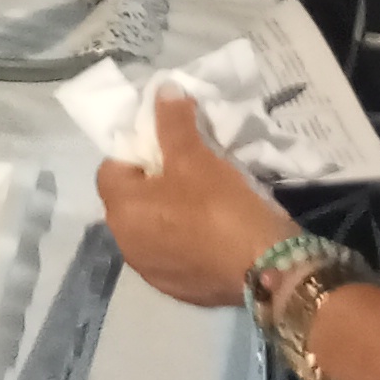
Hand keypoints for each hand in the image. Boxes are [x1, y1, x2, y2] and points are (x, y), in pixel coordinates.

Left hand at [94, 91, 296, 308]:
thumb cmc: (221, 207)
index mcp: (120, 211)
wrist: (268, 268)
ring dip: (170, 214)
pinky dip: (187, 242)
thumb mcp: (196, 157)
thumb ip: (173, 122)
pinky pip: (174, 255)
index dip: (137, 152)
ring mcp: (151, 271)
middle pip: (131, 200)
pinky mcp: (178, 290)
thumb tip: (163, 90)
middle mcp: (125, 244)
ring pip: (152, 229)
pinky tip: (213, 234)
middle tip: (190, 172)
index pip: (112, 168)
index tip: (167, 149)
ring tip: (205, 202)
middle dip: (154, 183)